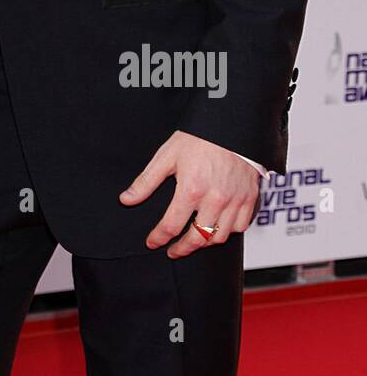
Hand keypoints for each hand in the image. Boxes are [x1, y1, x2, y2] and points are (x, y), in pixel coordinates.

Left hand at [120, 129, 259, 257]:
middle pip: (197, 239)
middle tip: (173, 250)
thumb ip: (146, 181)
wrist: (231, 125)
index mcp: (191, 189)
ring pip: (220, 237)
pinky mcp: (249, 199)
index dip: (159, 238)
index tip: (153, 242)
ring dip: (204, 243)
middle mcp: (215, 199)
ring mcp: (235, 201)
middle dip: (182, 249)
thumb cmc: (200, 137)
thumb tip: (127, 199)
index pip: (171, 226)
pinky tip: (217, 228)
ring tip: (193, 241)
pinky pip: (240, 227)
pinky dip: (228, 232)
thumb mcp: (167, 156)